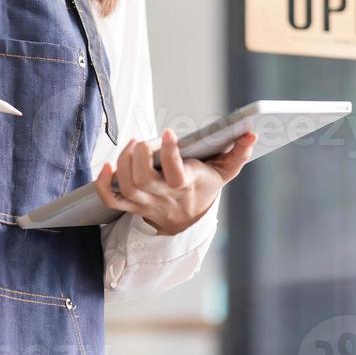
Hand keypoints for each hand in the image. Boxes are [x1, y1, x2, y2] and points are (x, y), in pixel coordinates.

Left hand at [92, 128, 258, 235]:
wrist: (188, 221)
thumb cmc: (204, 187)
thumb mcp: (224, 171)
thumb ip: (238, 154)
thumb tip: (252, 134)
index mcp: (186, 185)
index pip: (176, 173)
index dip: (170, 154)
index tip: (169, 134)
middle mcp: (163, 195)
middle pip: (143, 181)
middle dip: (138, 157)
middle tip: (143, 140)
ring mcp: (145, 201)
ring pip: (127, 187)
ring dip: (123, 164)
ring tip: (132, 144)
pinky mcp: (132, 204)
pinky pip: (112, 199)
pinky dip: (103, 185)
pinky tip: (105, 166)